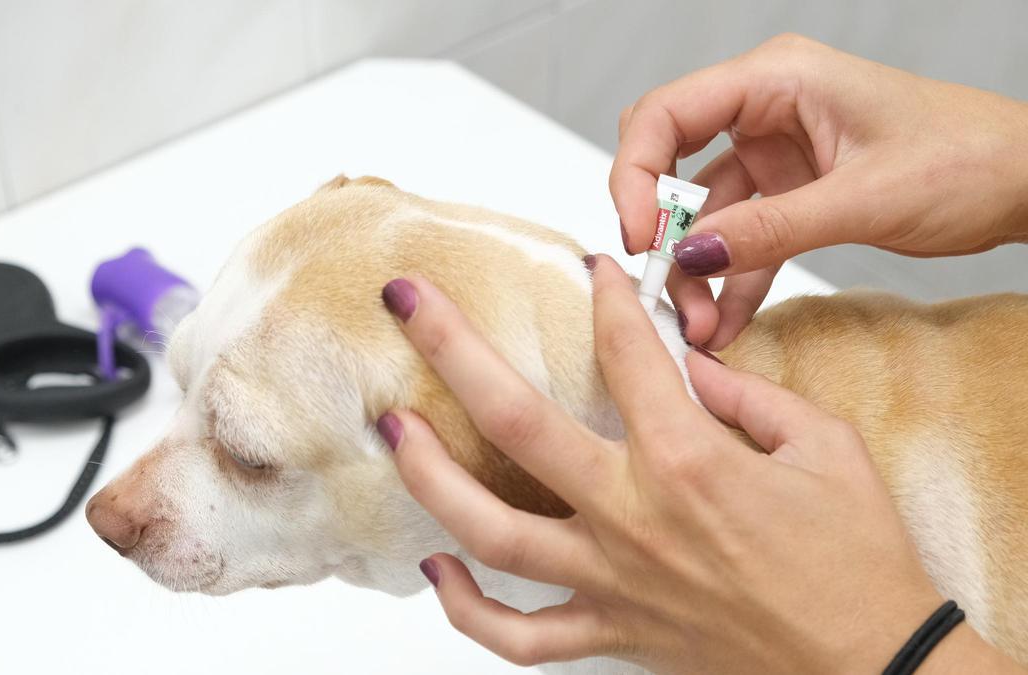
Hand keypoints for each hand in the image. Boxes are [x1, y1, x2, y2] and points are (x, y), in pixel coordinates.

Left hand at [376, 256, 1017, 672]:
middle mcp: (633, 517)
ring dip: (429, 474)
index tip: (590, 267)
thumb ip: (747, 395)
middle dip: (451, 348)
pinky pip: (516, 635)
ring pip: (490, 530)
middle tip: (406, 302)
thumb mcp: (825, 447)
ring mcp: (612, 581)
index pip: (624, 353)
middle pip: (515, 422)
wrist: (875, 667)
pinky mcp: (612, 633)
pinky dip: (464, 609)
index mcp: (690, 461)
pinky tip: (434, 569)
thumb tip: (688, 363)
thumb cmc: (859, 561)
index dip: (604, 297)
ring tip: (392, 429)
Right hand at [610, 34, 1027, 348]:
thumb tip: (692, 255)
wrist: (1027, 182)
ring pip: (703, 211)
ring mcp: (775, 150)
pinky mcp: (790, 190)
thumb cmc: (971, 159)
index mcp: (777, 78)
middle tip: (663, 284)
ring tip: (700, 324)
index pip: (665, 113)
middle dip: (661, 229)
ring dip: (696, 269)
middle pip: (669, 162)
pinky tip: (726, 321)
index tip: (639, 239)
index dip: (635, 175)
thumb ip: (770, 228)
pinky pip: (742, 237)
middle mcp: (766, 108)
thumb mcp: (864, 198)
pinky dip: (731, 279)